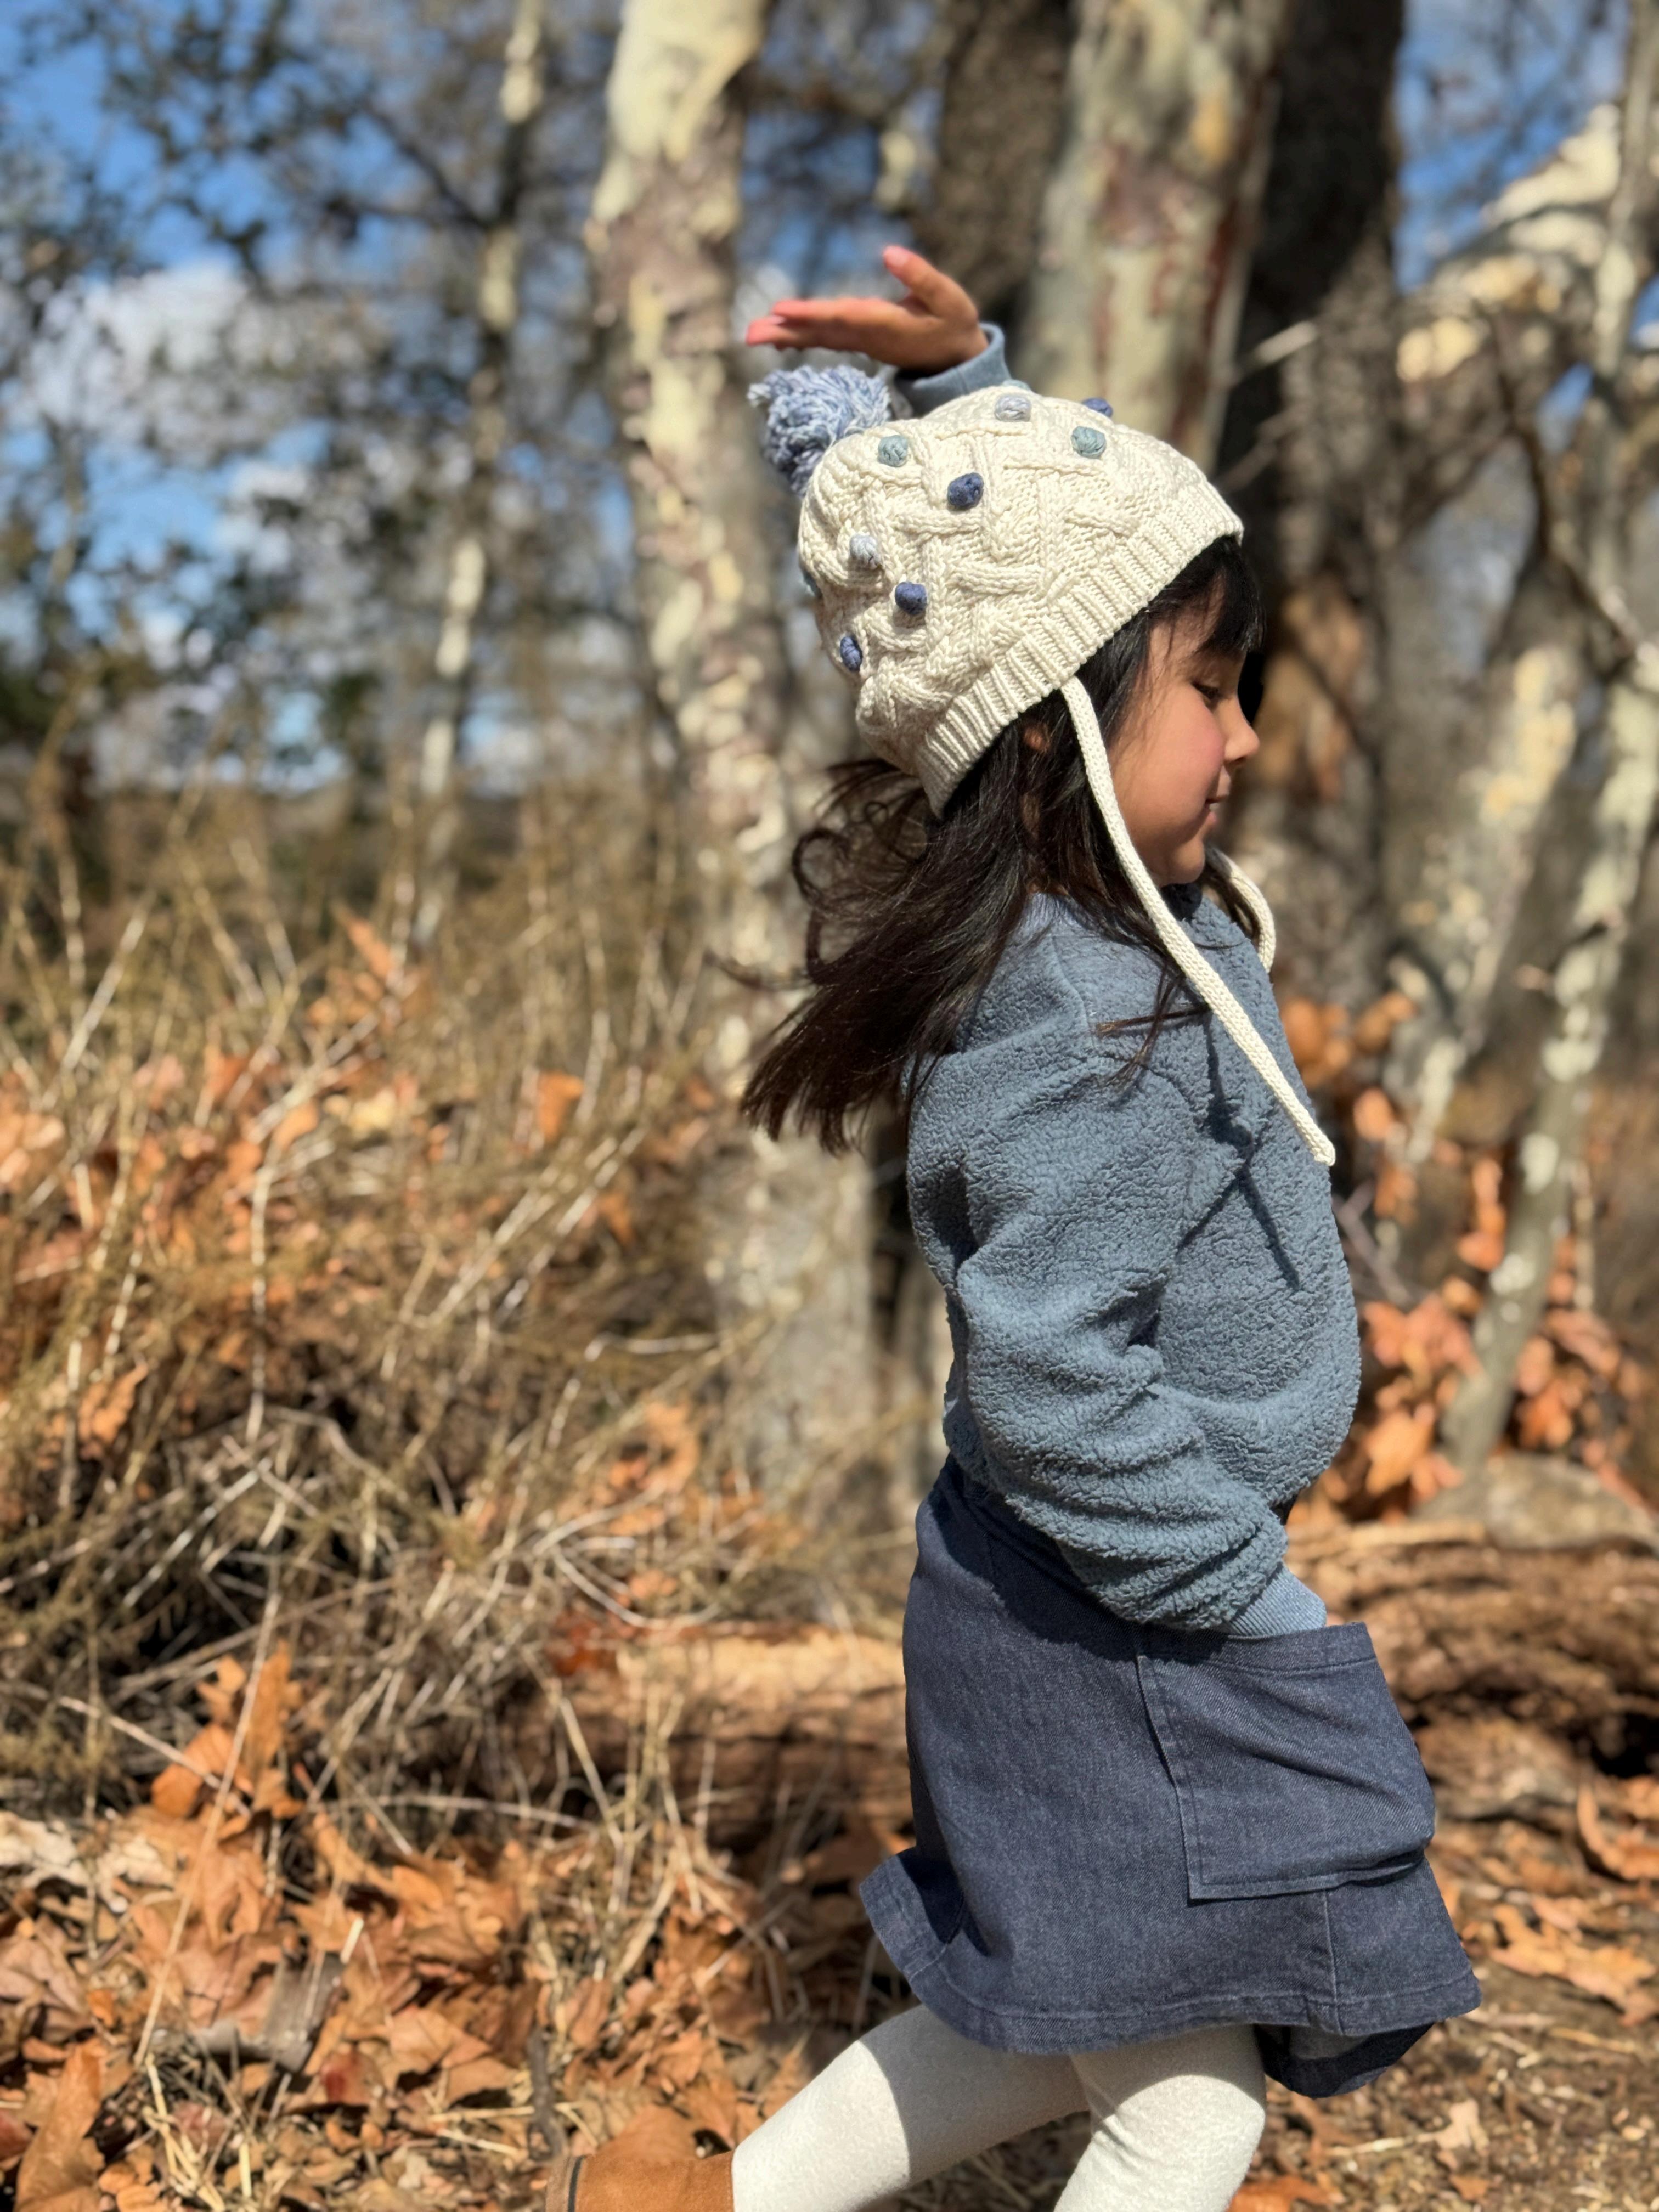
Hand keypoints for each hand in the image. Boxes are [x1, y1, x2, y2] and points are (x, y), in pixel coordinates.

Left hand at [744, 245, 987, 373]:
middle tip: (750, 333)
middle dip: (786, 331)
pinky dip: (799, 338)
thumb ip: (921, 277)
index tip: (783, 310)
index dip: (812, 313)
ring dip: (785, 336)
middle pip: (820, 333)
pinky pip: (823, 341)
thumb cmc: (953, 323)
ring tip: (752, 335)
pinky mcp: (860, 342)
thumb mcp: (948, 297)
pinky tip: (777, 336)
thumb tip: (888, 252)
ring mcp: (862, 343)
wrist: (956, 359)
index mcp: (887, 324)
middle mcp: (868, 337)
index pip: (843, 316)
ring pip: (818, 339)